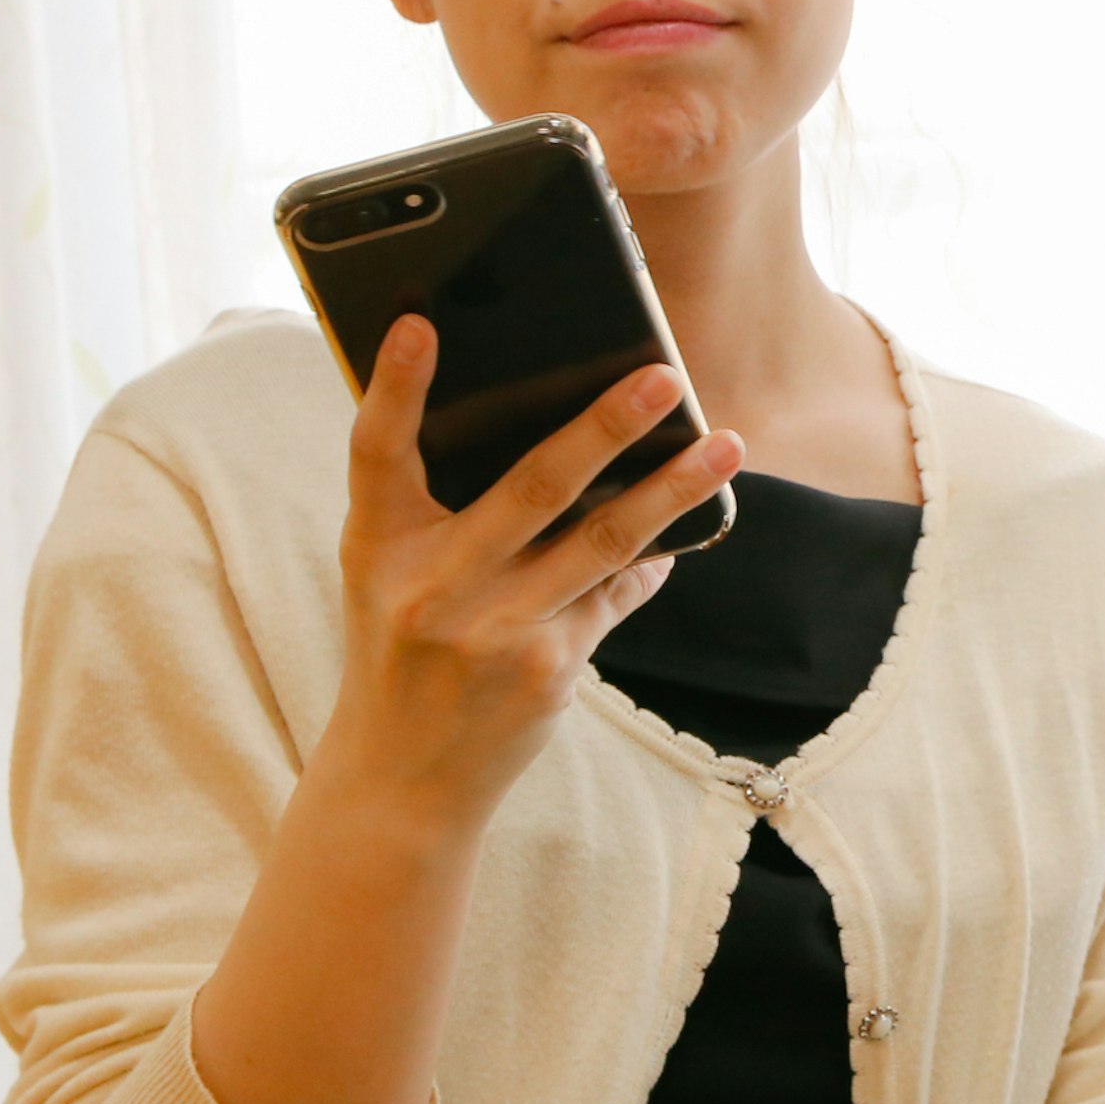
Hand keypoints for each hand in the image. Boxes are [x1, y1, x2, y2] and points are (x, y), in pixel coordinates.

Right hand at [313, 314, 742, 833]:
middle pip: (531, 485)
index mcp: (379, 546)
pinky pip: (616, 594)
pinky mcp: (547, 668)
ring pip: (602, 540)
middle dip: (605, 426)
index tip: (418, 325)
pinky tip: (686, 529)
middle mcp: (430, 585)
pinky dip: (651, 559)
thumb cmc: (403, 653)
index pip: (378, 452)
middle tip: (663, 375)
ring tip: (726, 445)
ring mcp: (492, 630)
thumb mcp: (395, 579)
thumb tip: (565, 437)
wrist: (401, 778)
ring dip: (673, 489)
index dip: (393, 387)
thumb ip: (446, 514)